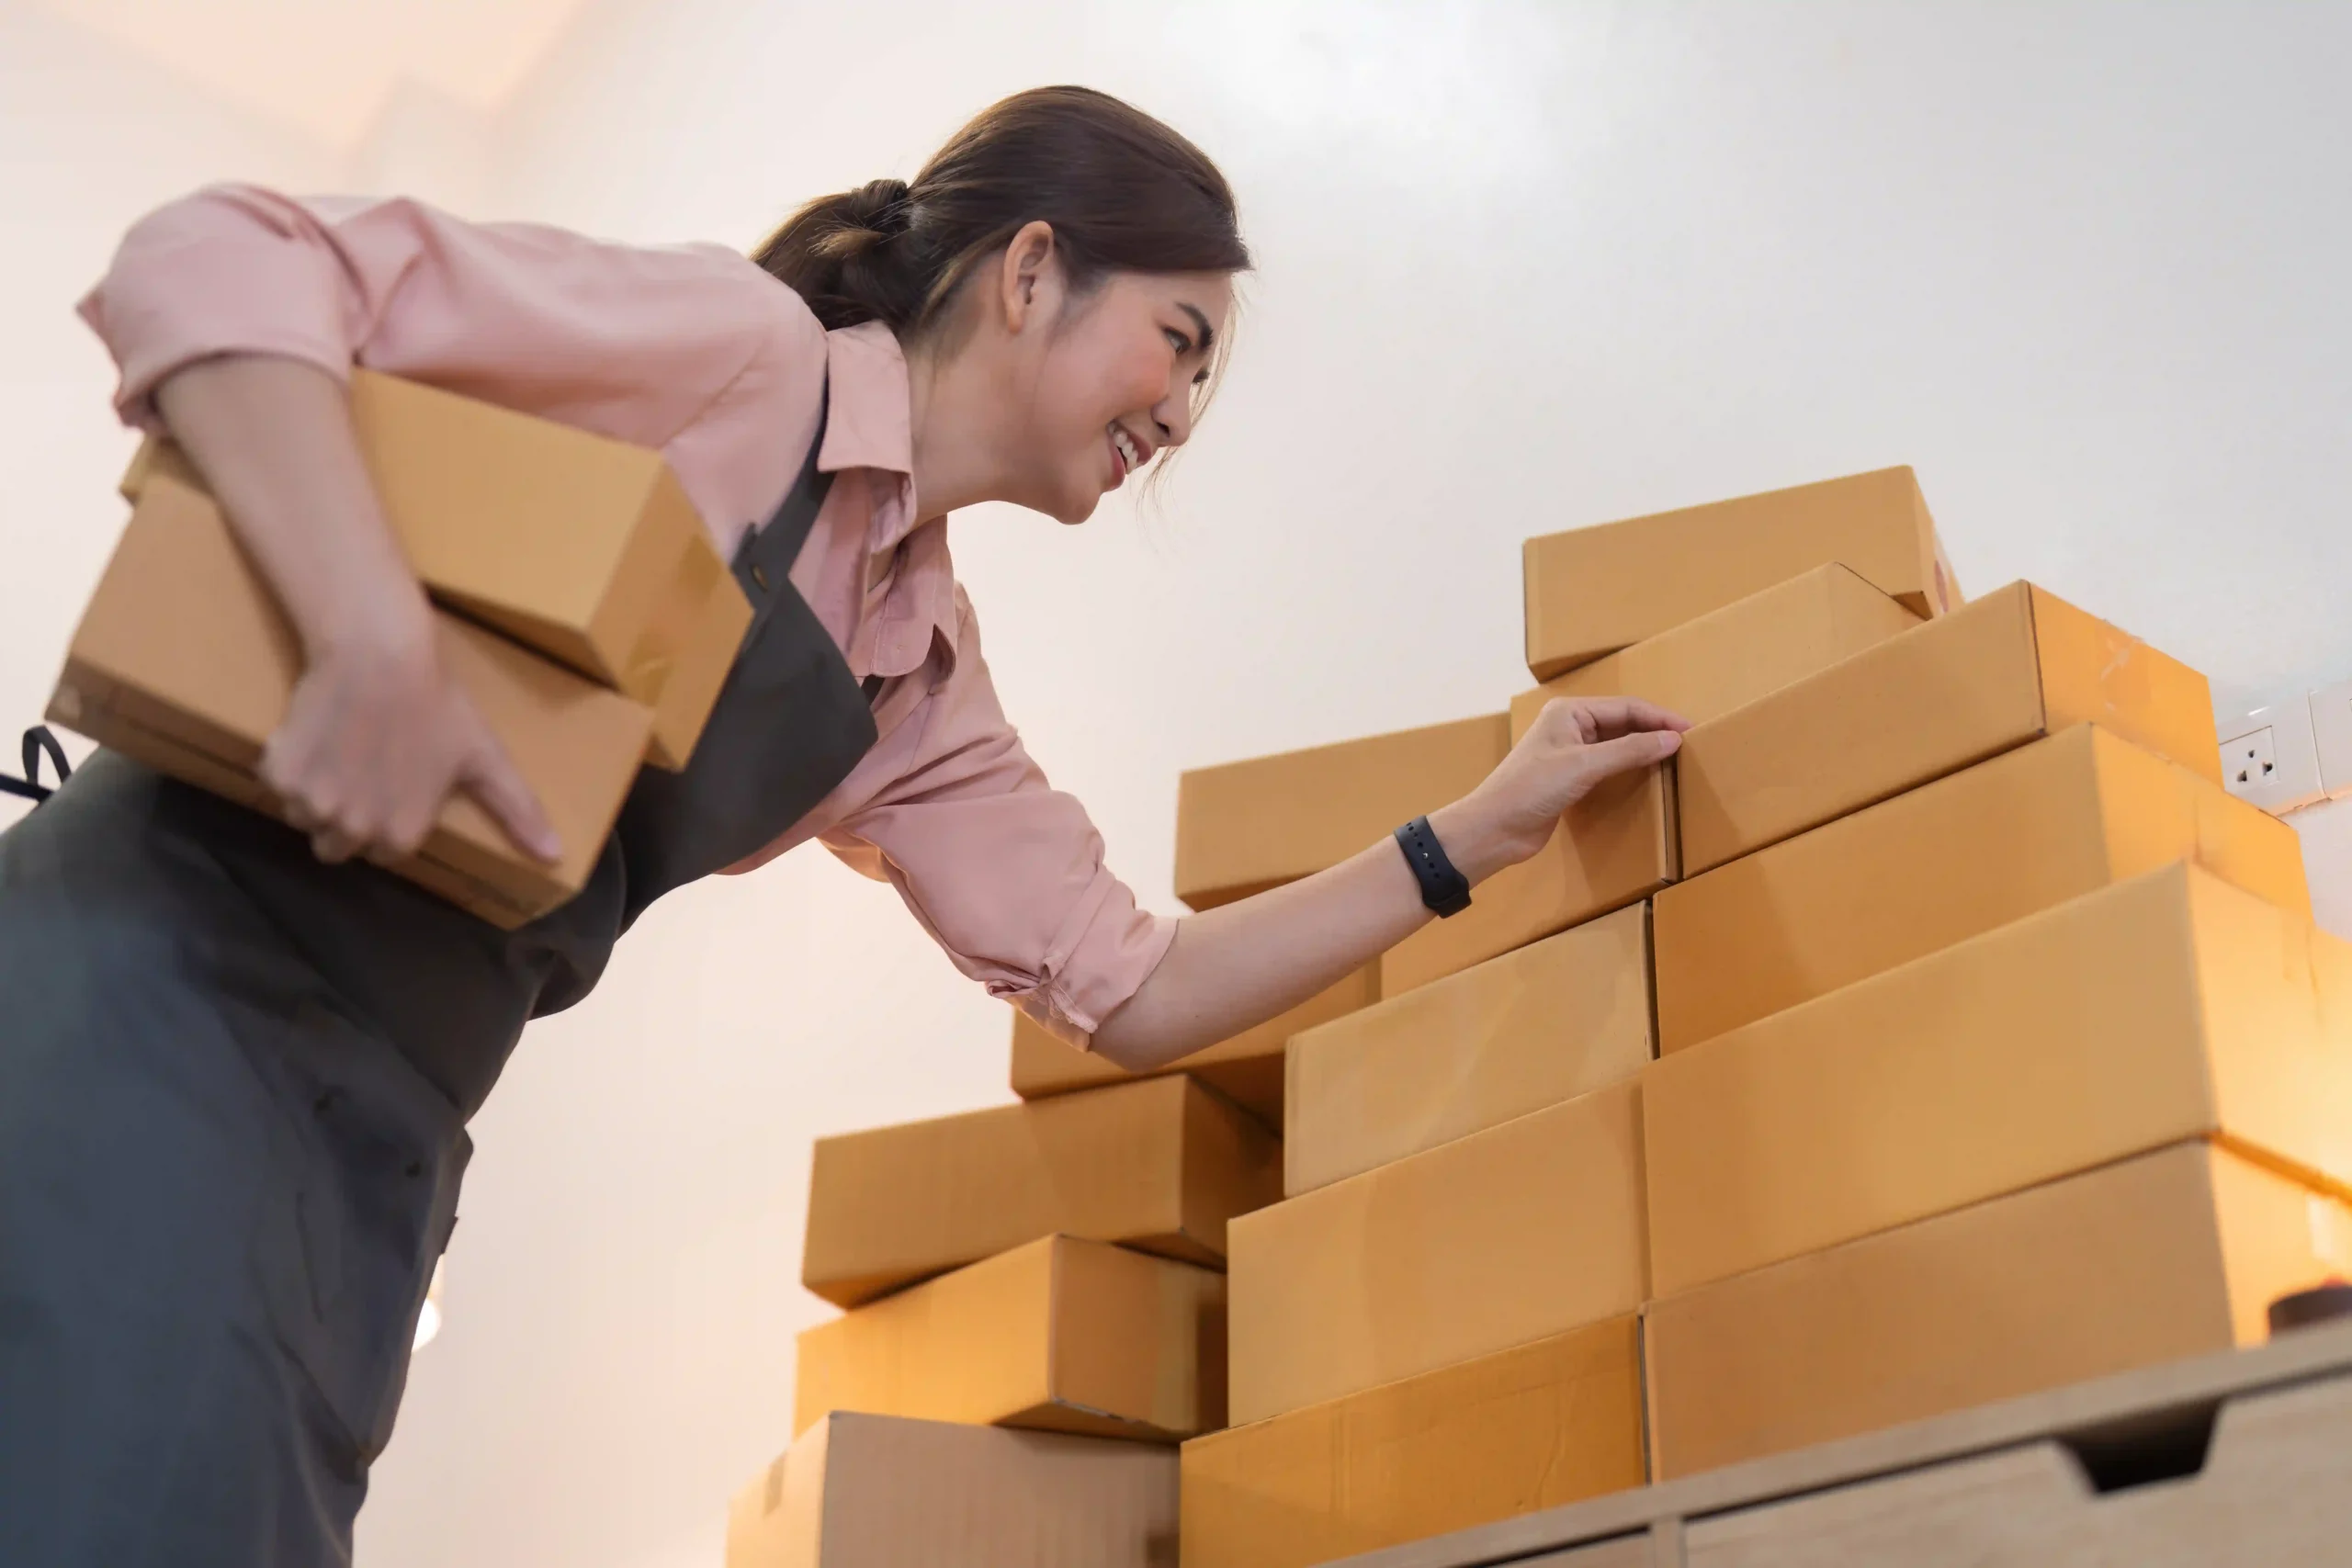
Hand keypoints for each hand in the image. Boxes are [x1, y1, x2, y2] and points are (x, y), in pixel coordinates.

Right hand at [261, 615, 561, 867]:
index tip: (396, 785)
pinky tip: (316, 735)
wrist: (378, 653)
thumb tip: (555, 857)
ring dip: (317, 795)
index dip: (391, 818)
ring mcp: (310, 803)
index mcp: (400, 835)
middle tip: (366, 770)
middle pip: (339, 843)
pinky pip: (276, 787)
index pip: (386, 852)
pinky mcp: (277, 773)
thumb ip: (517, 812)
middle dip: (350, 815)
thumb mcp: (486, 757)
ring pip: (305, 817)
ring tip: (341, 752)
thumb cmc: (438, 705)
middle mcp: (351, 830)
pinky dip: (289, 766)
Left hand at [1431, 696, 1689, 878]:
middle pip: (1622, 723)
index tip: (1690, 731)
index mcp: (1570, 712)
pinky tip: (1645, 775)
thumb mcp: (1584, 766)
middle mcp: (1569, 726)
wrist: (1495, 828)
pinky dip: (1627, 768)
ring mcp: (1568, 753)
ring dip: (1641, 749)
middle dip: (1653, 730)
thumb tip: (1672, 739)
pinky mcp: (1568, 778)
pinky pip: (1606, 766)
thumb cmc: (1531, 789)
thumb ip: (1630, 751)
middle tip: (1687, 744)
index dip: (1659, 718)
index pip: (1626, 707)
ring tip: (1673, 757)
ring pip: (1615, 745)